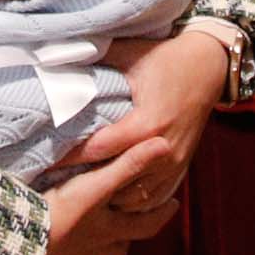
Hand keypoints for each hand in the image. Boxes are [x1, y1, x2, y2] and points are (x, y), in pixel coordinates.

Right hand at [44, 138, 176, 254]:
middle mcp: (95, 248)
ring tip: (102, 236)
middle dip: (130, 237)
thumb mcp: (96, 186)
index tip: (174, 205)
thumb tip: (165, 146)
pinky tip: (65, 245)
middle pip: (120, 249)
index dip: (161, 214)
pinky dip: (71, 254)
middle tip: (137, 224)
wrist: (19, 242)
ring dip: (101, 248)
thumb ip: (129, 165)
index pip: (144, 226)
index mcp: (110, 230)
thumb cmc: (60, 214)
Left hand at [51, 22, 229, 212]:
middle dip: (87, 181)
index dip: (70, 156)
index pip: (100, 148)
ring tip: (81, 192)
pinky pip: (154, 197)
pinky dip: (132, 201)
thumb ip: (94, 60)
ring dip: (110, 195)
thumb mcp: (129, 54)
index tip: (46, 159)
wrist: (208, 67)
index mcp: (148, 122)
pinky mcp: (181, 166)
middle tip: (56, 184)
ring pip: (135, 196)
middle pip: (117, 178)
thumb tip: (56, 61)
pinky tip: (111, 197)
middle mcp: (163, 148)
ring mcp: (175, 161)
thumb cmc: (166, 58)